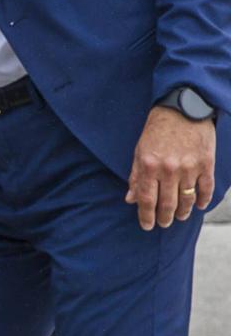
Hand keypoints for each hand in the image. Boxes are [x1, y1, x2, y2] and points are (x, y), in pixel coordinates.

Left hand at [126, 107, 216, 229]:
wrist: (182, 109)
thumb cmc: (157, 130)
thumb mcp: (139, 151)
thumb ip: (136, 176)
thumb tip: (130, 199)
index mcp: (149, 166)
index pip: (146, 199)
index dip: (146, 216)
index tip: (147, 225)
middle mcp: (169, 169)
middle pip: (167, 203)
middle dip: (165, 218)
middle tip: (164, 223)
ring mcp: (189, 168)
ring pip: (187, 199)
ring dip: (183, 212)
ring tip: (180, 217)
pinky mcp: (206, 164)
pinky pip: (206, 188)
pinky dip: (203, 201)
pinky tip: (199, 206)